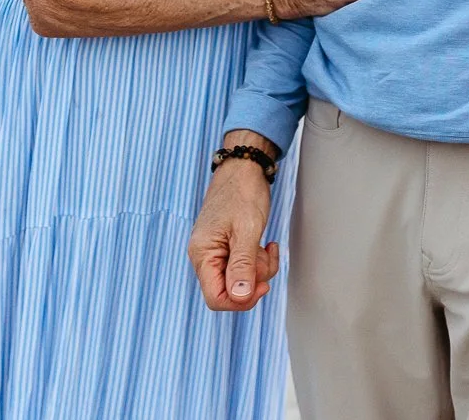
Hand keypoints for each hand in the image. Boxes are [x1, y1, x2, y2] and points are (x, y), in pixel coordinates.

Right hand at [188, 134, 279, 312]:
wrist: (244, 168)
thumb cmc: (243, 192)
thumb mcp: (247, 230)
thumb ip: (243, 265)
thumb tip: (239, 297)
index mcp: (202, 254)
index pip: (216, 298)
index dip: (241, 300)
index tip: (262, 285)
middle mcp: (204, 256)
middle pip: (229, 291)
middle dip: (253, 280)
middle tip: (265, 258)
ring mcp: (214, 252)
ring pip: (239, 280)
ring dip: (258, 269)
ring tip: (266, 246)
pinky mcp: (225, 247)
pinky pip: (243, 266)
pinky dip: (257, 260)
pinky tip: (266, 245)